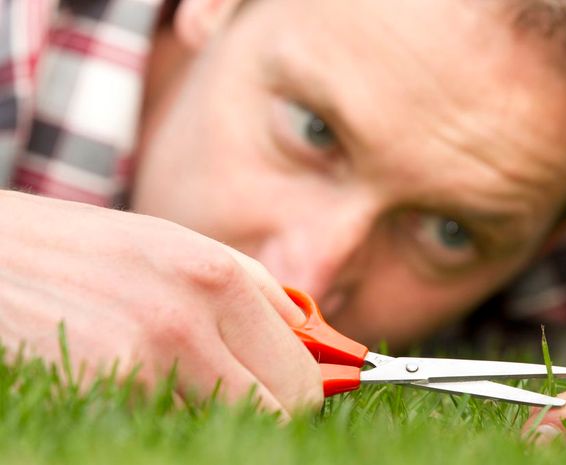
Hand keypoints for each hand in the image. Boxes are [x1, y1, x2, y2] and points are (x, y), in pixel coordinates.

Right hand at [0, 191, 321, 417]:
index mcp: (218, 277)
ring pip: (222, 428)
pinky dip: (164, 421)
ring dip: (212, 415)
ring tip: (177, 378)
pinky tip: (139, 387)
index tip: (290, 394)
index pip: (301, 376)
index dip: (301, 393)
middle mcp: (187, 321)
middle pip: (277, 413)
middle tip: (237, 391)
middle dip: (268, 410)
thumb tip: (320, 343)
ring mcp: (140, 364)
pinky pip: (166, 430)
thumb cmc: (90, 250)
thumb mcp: (181, 249)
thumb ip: (257, 295)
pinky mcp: (97, 395)